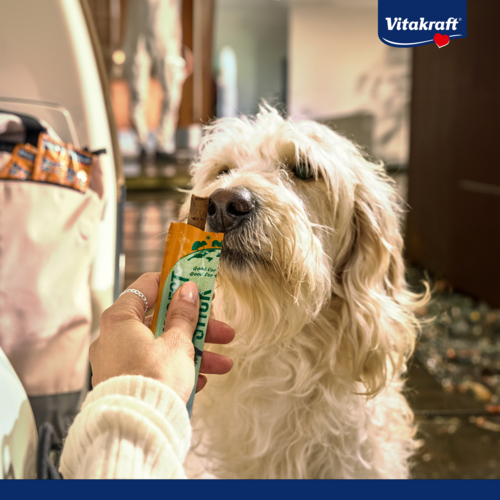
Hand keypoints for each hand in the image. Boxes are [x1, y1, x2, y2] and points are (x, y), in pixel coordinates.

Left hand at [89, 272, 233, 403]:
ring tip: (223, 363)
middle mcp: (114, 338)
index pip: (146, 288)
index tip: (193, 284)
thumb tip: (188, 291)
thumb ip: (183, 315)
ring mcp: (119, 362)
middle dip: (196, 328)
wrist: (136, 429)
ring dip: (195, 352)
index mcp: (120, 319)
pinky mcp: (126, 383)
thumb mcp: (177, 341)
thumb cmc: (153, 379)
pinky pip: (156, 369)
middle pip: (161, 322)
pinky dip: (179, 370)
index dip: (172, 284)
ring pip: (163, 348)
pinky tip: (202, 380)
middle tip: (220, 329)